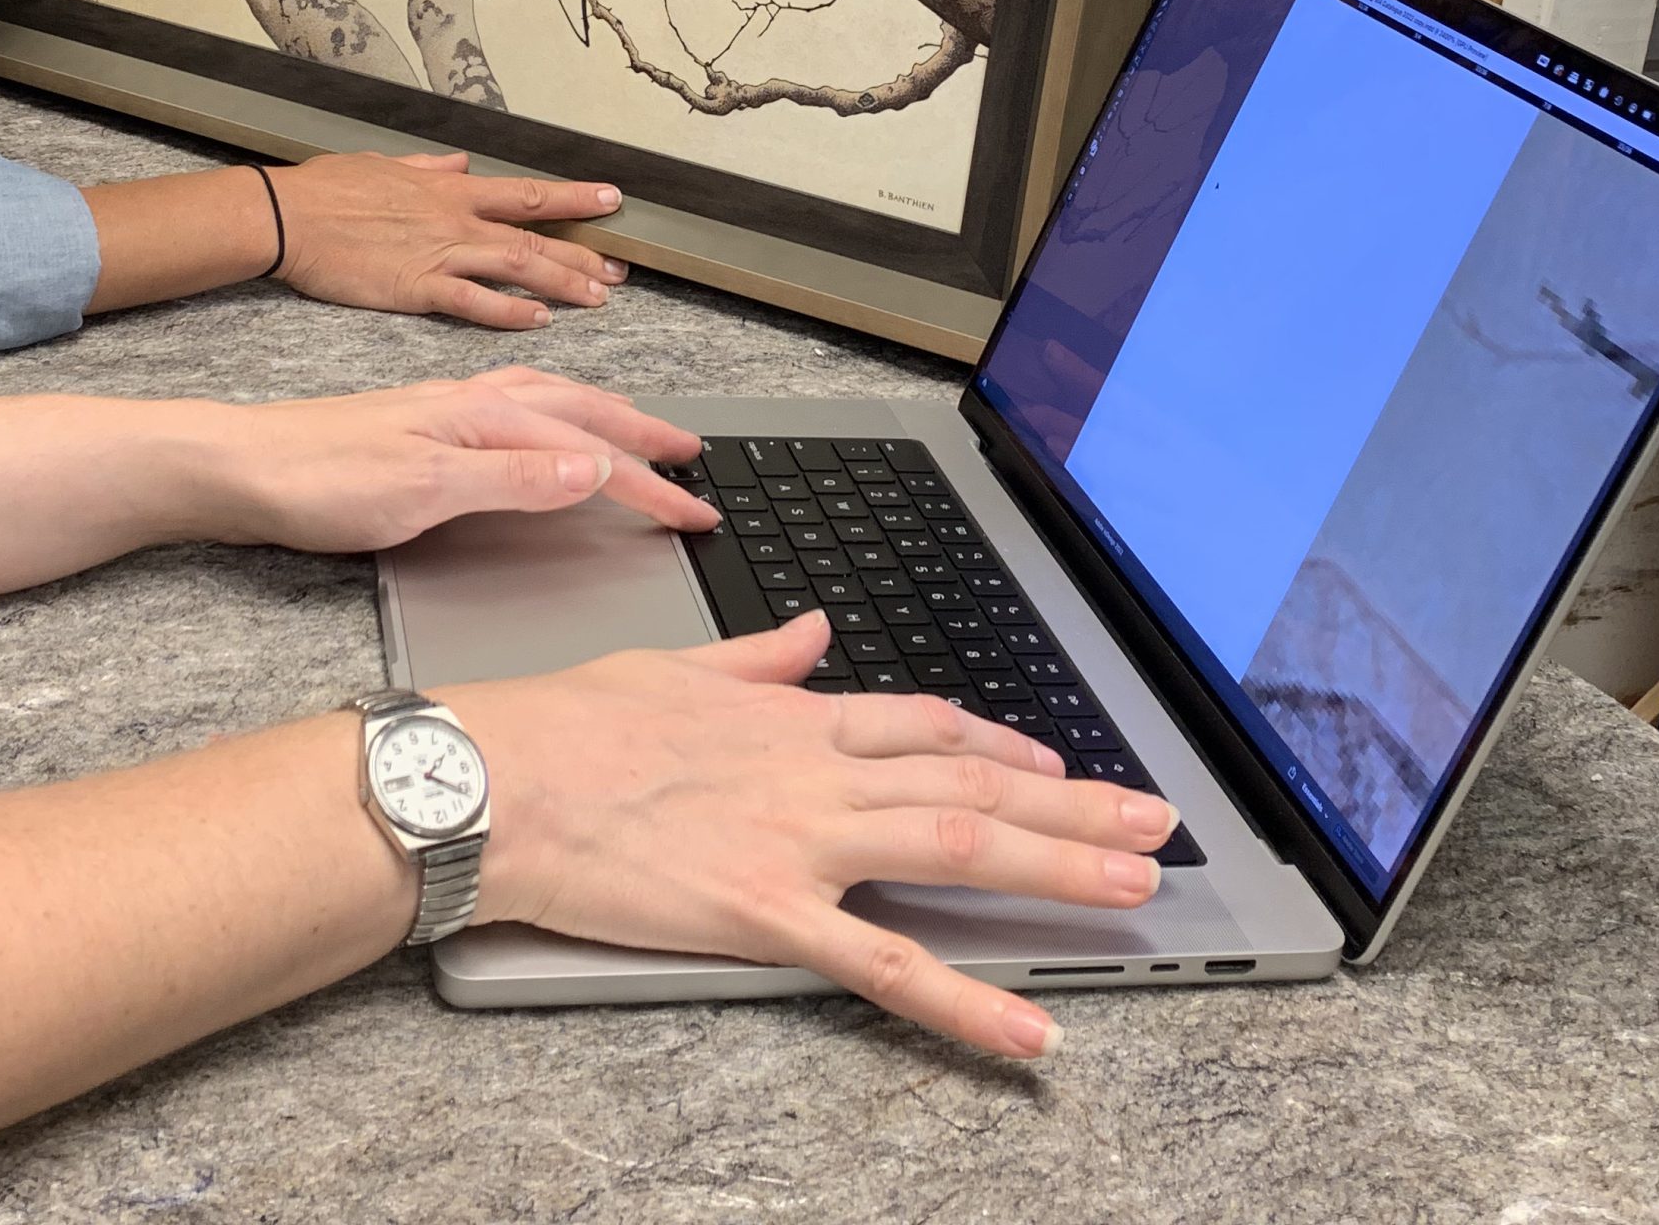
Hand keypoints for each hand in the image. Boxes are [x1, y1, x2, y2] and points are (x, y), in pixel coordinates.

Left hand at [197, 366, 719, 551]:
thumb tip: (594, 471)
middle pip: (580, 412)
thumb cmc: (316, 478)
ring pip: (550, 401)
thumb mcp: (423, 490)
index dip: (647, 485)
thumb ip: (513, 479)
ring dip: (604, 416)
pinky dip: (555, 412)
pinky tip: (546, 427)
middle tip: (694, 462)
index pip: (588, 453)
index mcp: (482, 414)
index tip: (694, 512)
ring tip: (640, 433)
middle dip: (642, 436)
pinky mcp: (423, 425)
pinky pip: (515, 406)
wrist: (235, 467)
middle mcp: (471, 401)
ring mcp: (446, 409)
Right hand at [271, 151, 630, 329]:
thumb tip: (458, 164)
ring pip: (517, 267)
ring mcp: (439, 253)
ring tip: (597, 298)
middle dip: (582, 253)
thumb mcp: (383, 166)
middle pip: (535, 236)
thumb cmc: (324, 190)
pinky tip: (537, 322)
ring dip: (561, 283)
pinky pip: (473, 302)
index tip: (610, 200)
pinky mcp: (416, 287)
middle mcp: (455, 219)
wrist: (285, 215)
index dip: (574, 197)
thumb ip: (427, 170)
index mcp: (448, 191)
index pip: (528, 194)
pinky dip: (508, 311)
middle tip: (619, 269)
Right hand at [447, 611, 1179, 1060]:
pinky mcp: (768, 911)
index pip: (925, 723)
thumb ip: (756, 659)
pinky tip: (1028, 1028)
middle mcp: (816, 770)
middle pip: (971, 782)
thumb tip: (809, 630)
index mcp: (793, 716)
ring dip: (1056, 867)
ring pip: (956, 847)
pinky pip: (886, 964)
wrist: (504, 774)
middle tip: (1154, 821)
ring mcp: (801, 839)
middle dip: (1073, 803)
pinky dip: (966, 998)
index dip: (999, 742)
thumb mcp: (674, 666)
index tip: (1051, 760)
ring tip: (1134, 889)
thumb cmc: (568, 724)